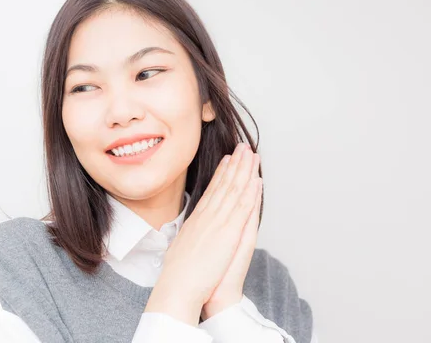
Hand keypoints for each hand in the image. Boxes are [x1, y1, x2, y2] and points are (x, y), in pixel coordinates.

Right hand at [146, 143, 262, 324]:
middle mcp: (207, 216)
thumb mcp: (179, 247)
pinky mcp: (229, 232)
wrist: (178, 286)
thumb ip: (187, 236)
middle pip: (223, 184)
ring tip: (252, 154)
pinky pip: (242, 206)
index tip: (227, 160)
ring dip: (244, 171)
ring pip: (234, 190)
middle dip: (235, 164)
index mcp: (196, 220)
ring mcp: (218, 222)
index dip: (221, 173)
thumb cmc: (177, 274)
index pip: (211, 191)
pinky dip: (250, 191)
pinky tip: (256, 179)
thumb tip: (187, 234)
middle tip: (242, 148)